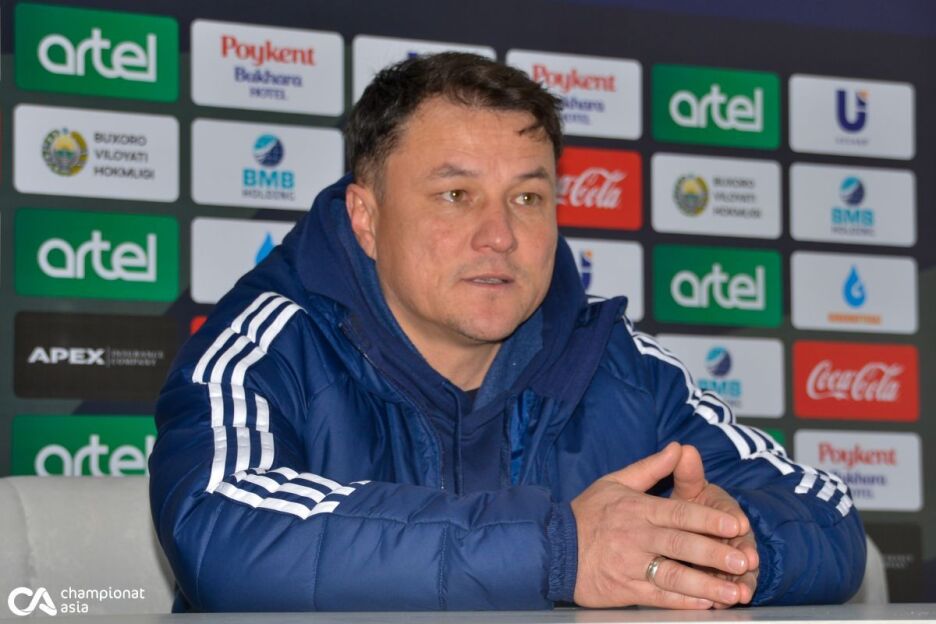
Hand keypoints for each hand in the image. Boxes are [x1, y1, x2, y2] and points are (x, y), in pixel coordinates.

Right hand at [571, 443, 752, 608]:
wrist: (552, 547)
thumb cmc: (587, 514)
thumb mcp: (615, 482)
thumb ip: (650, 467)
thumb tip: (678, 447)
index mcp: (638, 509)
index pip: (678, 513)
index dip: (708, 519)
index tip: (735, 524)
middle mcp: (637, 537)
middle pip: (680, 544)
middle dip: (713, 553)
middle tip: (742, 560)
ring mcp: (631, 565)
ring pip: (674, 575)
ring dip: (706, 584)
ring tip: (733, 591)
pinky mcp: (626, 589)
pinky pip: (659, 596)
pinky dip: (683, 601)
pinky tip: (706, 604)